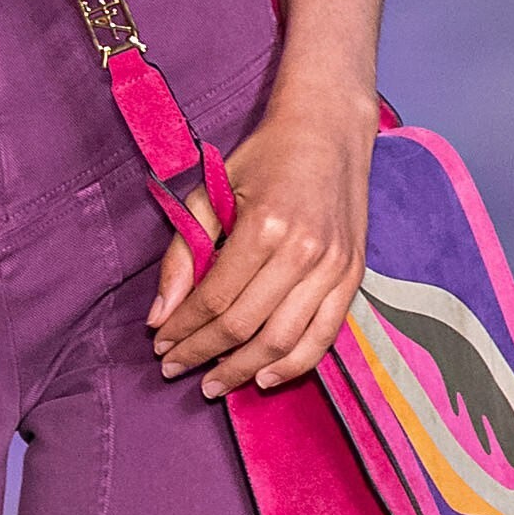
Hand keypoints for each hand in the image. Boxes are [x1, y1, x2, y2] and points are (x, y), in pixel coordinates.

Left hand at [148, 98, 370, 402]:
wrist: (329, 129)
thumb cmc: (264, 158)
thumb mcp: (212, 193)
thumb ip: (182, 254)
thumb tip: (160, 316)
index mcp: (265, 225)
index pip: (215, 300)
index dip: (184, 331)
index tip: (160, 347)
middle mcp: (304, 250)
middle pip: (245, 326)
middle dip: (203, 355)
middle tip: (175, 370)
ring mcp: (334, 266)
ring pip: (283, 340)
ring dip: (243, 370)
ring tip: (213, 384)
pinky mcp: (353, 275)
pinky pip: (324, 336)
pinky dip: (293, 365)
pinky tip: (263, 378)